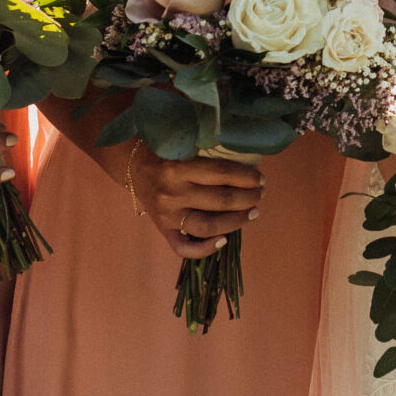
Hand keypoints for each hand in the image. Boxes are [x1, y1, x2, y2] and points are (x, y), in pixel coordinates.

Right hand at [124, 144, 262, 261]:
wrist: (135, 168)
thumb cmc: (166, 154)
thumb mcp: (184, 147)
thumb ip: (208, 155)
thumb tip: (247, 166)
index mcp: (178, 168)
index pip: (221, 173)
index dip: (246, 177)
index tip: (260, 178)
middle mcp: (172, 193)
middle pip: (220, 200)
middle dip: (248, 198)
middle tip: (260, 194)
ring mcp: (167, 216)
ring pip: (209, 226)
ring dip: (236, 221)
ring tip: (253, 212)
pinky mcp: (163, 230)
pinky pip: (184, 248)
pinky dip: (206, 249)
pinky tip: (224, 240)